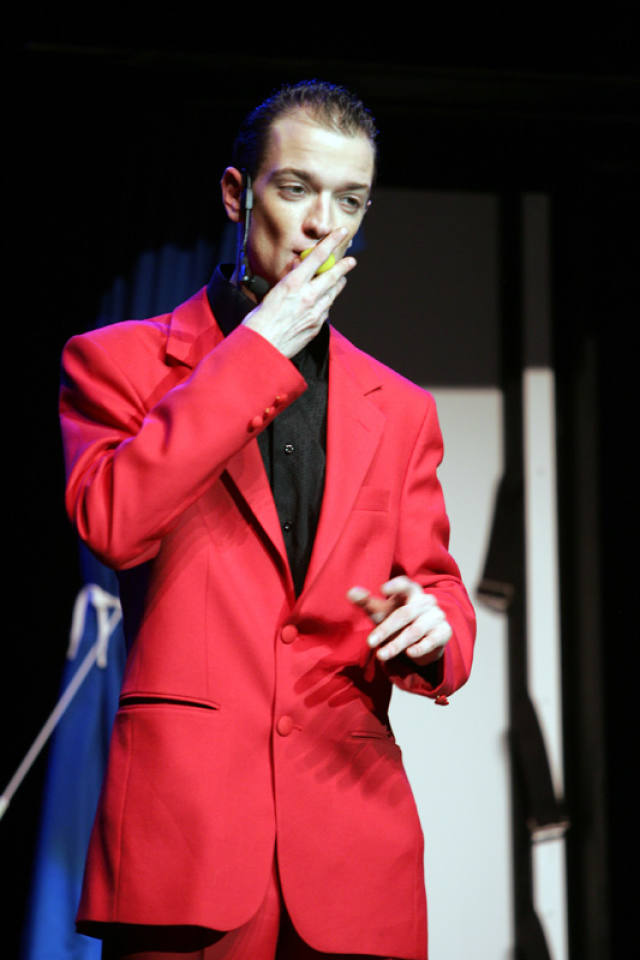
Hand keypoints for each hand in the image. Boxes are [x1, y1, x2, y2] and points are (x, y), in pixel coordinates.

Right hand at [242, 229, 355, 357]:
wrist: (262, 347)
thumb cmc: (260, 321)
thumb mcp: (272, 293)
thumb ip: (289, 282)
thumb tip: (298, 271)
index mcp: (293, 284)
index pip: (317, 257)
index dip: (332, 242)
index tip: (341, 233)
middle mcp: (307, 296)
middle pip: (333, 276)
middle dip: (344, 266)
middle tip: (351, 260)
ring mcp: (314, 312)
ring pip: (333, 294)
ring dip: (338, 284)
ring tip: (341, 279)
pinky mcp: (316, 326)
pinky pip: (326, 310)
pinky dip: (327, 303)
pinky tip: (325, 302)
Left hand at [347, 576, 451, 666]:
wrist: (422, 639)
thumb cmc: (397, 619)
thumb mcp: (381, 611)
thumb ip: (366, 602)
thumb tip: (350, 592)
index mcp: (411, 590)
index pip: (405, 584)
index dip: (395, 586)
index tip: (382, 590)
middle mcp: (426, 601)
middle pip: (405, 614)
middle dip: (386, 630)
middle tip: (370, 643)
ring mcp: (437, 615)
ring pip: (416, 630)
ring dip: (397, 644)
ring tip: (381, 655)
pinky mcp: (444, 632)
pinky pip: (432, 640)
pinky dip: (420, 648)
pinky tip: (409, 654)